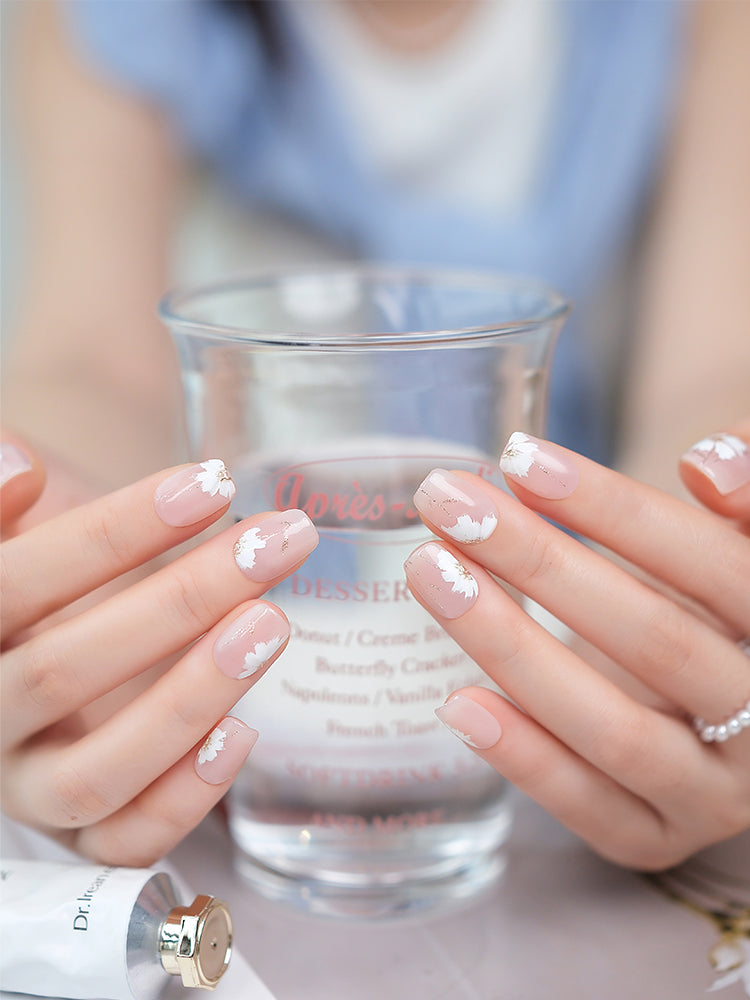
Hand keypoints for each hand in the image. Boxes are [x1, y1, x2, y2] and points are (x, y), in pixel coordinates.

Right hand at [0, 436, 317, 864]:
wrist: (43, 640)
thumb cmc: (39, 573)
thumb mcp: (15, 532)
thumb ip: (0, 499)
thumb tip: (19, 465)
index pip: (18, 584)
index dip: (113, 534)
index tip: (209, 484)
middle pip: (64, 671)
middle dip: (180, 601)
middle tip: (271, 546)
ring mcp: (28, 789)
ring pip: (94, 774)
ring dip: (190, 699)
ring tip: (271, 623)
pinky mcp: (81, 835)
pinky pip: (123, 844)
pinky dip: (183, 800)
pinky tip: (245, 733)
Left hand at [405, 424, 749, 869]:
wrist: (718, 711)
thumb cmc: (709, 604)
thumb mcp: (731, 547)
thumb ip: (737, 499)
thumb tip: (706, 463)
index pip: (716, 565)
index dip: (618, 510)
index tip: (523, 460)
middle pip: (657, 642)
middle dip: (542, 563)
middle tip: (452, 504)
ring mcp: (715, 792)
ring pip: (616, 731)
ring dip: (513, 648)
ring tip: (432, 575)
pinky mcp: (657, 839)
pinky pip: (591, 807)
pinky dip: (524, 757)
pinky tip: (459, 701)